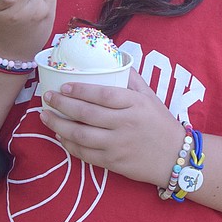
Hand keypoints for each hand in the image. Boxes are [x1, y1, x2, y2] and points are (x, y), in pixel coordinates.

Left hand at [39, 69, 183, 185]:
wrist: (175, 158)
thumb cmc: (161, 123)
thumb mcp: (150, 96)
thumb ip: (132, 78)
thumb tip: (114, 59)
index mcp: (135, 104)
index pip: (103, 95)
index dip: (81, 90)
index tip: (64, 85)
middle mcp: (125, 124)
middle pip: (87, 114)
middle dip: (62, 105)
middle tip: (47, 97)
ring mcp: (117, 145)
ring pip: (81, 136)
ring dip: (59, 126)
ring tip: (45, 116)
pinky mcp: (113, 163)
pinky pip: (85, 154)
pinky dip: (69, 145)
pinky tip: (60, 136)